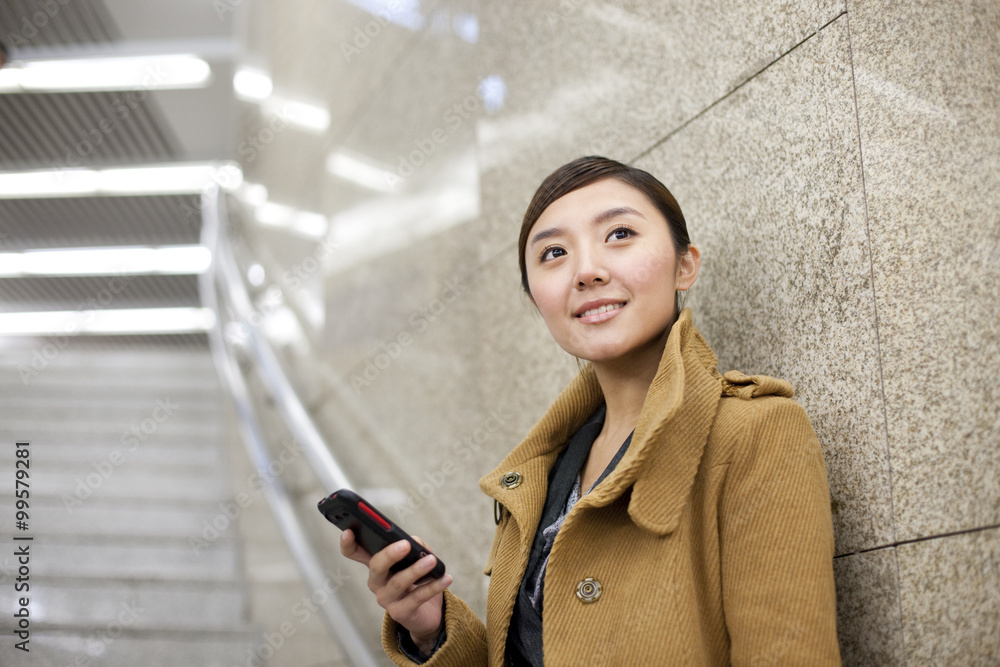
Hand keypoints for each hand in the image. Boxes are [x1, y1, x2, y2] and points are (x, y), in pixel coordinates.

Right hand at [340, 530, 452, 651]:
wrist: (428, 613)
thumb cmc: (418, 579)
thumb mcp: (415, 559)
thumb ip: (415, 547)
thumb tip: (416, 543)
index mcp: (376, 564)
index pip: (355, 553)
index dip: (348, 543)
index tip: (348, 532)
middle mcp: (376, 581)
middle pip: (376, 566)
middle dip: (390, 554)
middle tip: (406, 544)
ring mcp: (386, 598)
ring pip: (398, 582)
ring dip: (416, 570)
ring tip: (432, 561)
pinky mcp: (400, 613)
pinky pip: (417, 597)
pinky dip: (433, 586)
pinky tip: (445, 578)